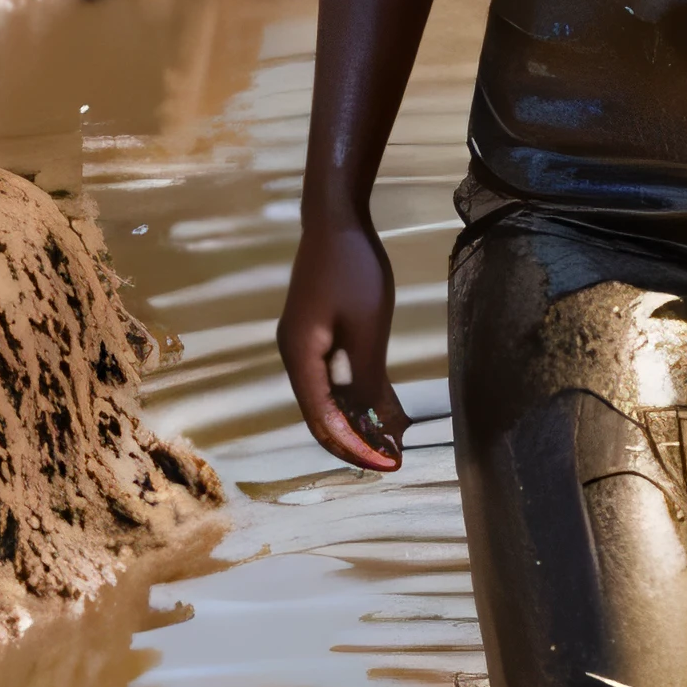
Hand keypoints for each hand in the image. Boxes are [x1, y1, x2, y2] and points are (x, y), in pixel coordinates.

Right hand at [277, 210, 408, 472]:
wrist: (335, 222)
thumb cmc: (353, 271)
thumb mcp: (367, 328)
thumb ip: (367, 377)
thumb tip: (372, 421)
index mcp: (300, 358)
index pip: (323, 419)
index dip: (354, 447)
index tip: (387, 464)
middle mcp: (295, 358)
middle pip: (321, 415)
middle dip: (354, 442)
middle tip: (391, 461)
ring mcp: (304, 347)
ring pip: (327, 399)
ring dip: (356, 423)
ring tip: (390, 444)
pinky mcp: (317, 336)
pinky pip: (334, 379)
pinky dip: (356, 398)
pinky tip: (382, 411)